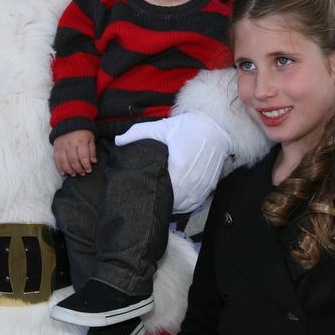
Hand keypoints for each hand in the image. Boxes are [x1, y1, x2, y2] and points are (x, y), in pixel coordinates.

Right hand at [53, 130, 96, 176]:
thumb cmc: (82, 131)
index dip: (86, 165)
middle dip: (78, 169)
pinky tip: (63, 173)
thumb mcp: (90, 138)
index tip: (89, 170)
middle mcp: (70, 144)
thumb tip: (93, 162)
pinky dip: (59, 168)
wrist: (69, 122)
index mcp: (81, 141)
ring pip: (64, 161)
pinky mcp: (56, 148)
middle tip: (82, 173)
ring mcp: (62, 146)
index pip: (83, 156)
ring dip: (69, 170)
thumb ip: (92, 150)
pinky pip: (56, 160)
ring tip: (74, 174)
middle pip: (74, 160)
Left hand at [115, 112, 231, 212]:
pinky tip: (176, 203)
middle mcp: (192, 180)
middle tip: (148, 203)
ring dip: (174, 206)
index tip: (143, 195)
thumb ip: (138, 133)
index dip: (152, 197)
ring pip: (186, 205)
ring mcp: (202, 184)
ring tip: (160, 205)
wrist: (216, 127)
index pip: (164, 192)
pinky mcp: (210, 185)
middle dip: (162, 203)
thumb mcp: (161, 128)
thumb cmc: (187, 127)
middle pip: (174, 202)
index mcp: (179, 168)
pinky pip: (196, 203)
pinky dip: (186, 205)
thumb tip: (117, 140)